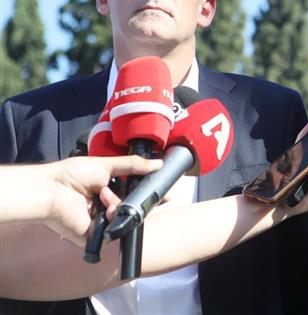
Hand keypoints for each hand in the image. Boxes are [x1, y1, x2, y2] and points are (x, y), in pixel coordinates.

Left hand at [45, 155, 161, 245]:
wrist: (52, 190)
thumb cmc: (71, 175)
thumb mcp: (107, 165)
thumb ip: (134, 165)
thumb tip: (158, 163)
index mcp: (110, 190)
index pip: (135, 195)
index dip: (147, 193)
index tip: (164, 193)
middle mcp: (107, 206)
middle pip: (133, 208)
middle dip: (132, 198)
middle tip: (120, 189)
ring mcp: (102, 222)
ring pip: (126, 218)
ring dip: (118, 204)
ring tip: (103, 196)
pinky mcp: (97, 235)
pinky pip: (116, 230)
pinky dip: (113, 217)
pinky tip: (103, 208)